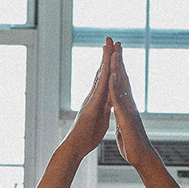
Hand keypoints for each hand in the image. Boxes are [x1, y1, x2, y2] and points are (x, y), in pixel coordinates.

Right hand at [66, 37, 113, 155]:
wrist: (75, 147)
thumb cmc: (86, 137)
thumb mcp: (100, 119)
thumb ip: (104, 109)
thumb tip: (108, 103)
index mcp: (96, 100)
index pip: (104, 79)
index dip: (109, 65)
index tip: (113, 52)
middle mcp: (92, 97)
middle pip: (101, 72)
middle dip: (106, 56)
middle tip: (110, 39)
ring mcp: (91, 100)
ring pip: (100, 77)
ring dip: (105, 61)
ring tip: (109, 45)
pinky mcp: (91, 106)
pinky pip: (99, 89)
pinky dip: (104, 77)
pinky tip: (107, 67)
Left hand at [108, 42, 158, 169]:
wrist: (140, 157)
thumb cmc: (133, 146)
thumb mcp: (124, 130)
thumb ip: (123, 122)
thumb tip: (121, 119)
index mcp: (126, 107)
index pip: (121, 84)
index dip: (118, 69)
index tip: (114, 55)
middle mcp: (129, 104)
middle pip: (123, 79)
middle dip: (119, 61)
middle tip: (117, 44)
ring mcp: (128, 109)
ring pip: (122, 86)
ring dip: (118, 69)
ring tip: (113, 53)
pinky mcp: (126, 116)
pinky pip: (119, 99)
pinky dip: (115, 87)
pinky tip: (111, 76)